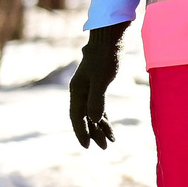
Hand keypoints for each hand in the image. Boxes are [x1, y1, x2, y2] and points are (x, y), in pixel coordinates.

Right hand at [69, 22, 126, 148]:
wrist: (109, 38)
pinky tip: (110, 127)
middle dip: (93, 133)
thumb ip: (96, 99)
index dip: (82, 132)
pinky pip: (98, 106)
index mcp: (77, 91)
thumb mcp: (102, 78)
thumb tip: (94, 119)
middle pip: (84, 117)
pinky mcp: (98, 86)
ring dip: (100, 127)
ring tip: (110, 141)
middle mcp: (79, 91)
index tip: (88, 146)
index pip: (77, 116)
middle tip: (104, 148)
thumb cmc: (106, 57)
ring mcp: (88, 89)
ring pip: (92, 113)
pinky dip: (104, 117)